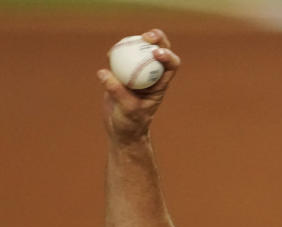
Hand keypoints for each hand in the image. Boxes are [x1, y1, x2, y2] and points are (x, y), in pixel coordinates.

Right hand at [97, 29, 179, 144]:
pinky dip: (117, 52)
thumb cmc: (131, 123)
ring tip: (124, 42)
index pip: (171, 65)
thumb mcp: (127, 110)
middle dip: (157, 38)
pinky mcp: (123, 72)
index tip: (156, 53)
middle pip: (159, 50)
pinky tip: (110, 54)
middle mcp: (152, 74)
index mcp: (161, 84)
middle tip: (146, 36)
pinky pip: (122, 57)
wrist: (122, 129)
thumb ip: (117, 92)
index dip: (168, 55)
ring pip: (140, 50)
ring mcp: (138, 71)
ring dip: (135, 41)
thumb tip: (104, 72)